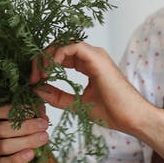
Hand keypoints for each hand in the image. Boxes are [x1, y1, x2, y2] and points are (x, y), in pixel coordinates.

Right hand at [0, 102, 49, 162]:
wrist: (9, 149)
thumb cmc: (14, 124)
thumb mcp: (19, 111)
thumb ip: (29, 107)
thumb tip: (42, 114)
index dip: (15, 110)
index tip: (34, 111)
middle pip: (1, 129)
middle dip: (26, 127)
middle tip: (44, 125)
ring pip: (3, 146)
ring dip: (26, 141)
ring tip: (43, 138)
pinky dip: (18, 159)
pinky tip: (31, 153)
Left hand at [32, 41, 153, 136]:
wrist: (131, 119)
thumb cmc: (111, 112)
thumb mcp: (76, 104)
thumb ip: (57, 96)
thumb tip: (36, 89)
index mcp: (87, 64)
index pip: (59, 55)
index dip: (43, 64)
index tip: (33, 81)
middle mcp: (90, 56)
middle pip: (58, 46)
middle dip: (41, 59)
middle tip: (32, 77)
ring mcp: (94, 55)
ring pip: (63, 43)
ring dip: (46, 57)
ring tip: (39, 74)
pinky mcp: (97, 58)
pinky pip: (72, 46)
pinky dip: (57, 55)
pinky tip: (50, 70)